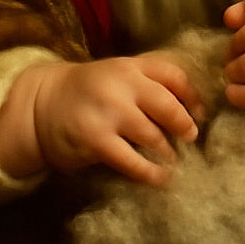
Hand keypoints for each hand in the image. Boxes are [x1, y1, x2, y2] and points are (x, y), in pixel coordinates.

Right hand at [0, 54, 203, 185]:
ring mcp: (108, 112)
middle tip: (191, 137)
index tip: (200, 113)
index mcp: (130, 65)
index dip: (192, 96)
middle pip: (167, 103)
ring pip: (152, 134)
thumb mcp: (118, 75)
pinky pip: (132, 161)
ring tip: (174, 160)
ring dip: (168, 151)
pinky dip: (151, 172)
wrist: (43, 104)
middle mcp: (121, 84)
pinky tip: (161, 178)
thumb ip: (148, 83)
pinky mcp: (96, 140)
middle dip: (184, 123)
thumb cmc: (89, 91)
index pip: (173, 75)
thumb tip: (191, 108)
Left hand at [223, 0, 244, 140]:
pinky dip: (237, 94)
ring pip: (243, 66)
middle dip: (235, 48)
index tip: (241, 29)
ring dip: (234, 71)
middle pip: (244, 37)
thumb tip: (228, 17)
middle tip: (237, 56)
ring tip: (238, 74)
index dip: (242, 18)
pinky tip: (237, 92)